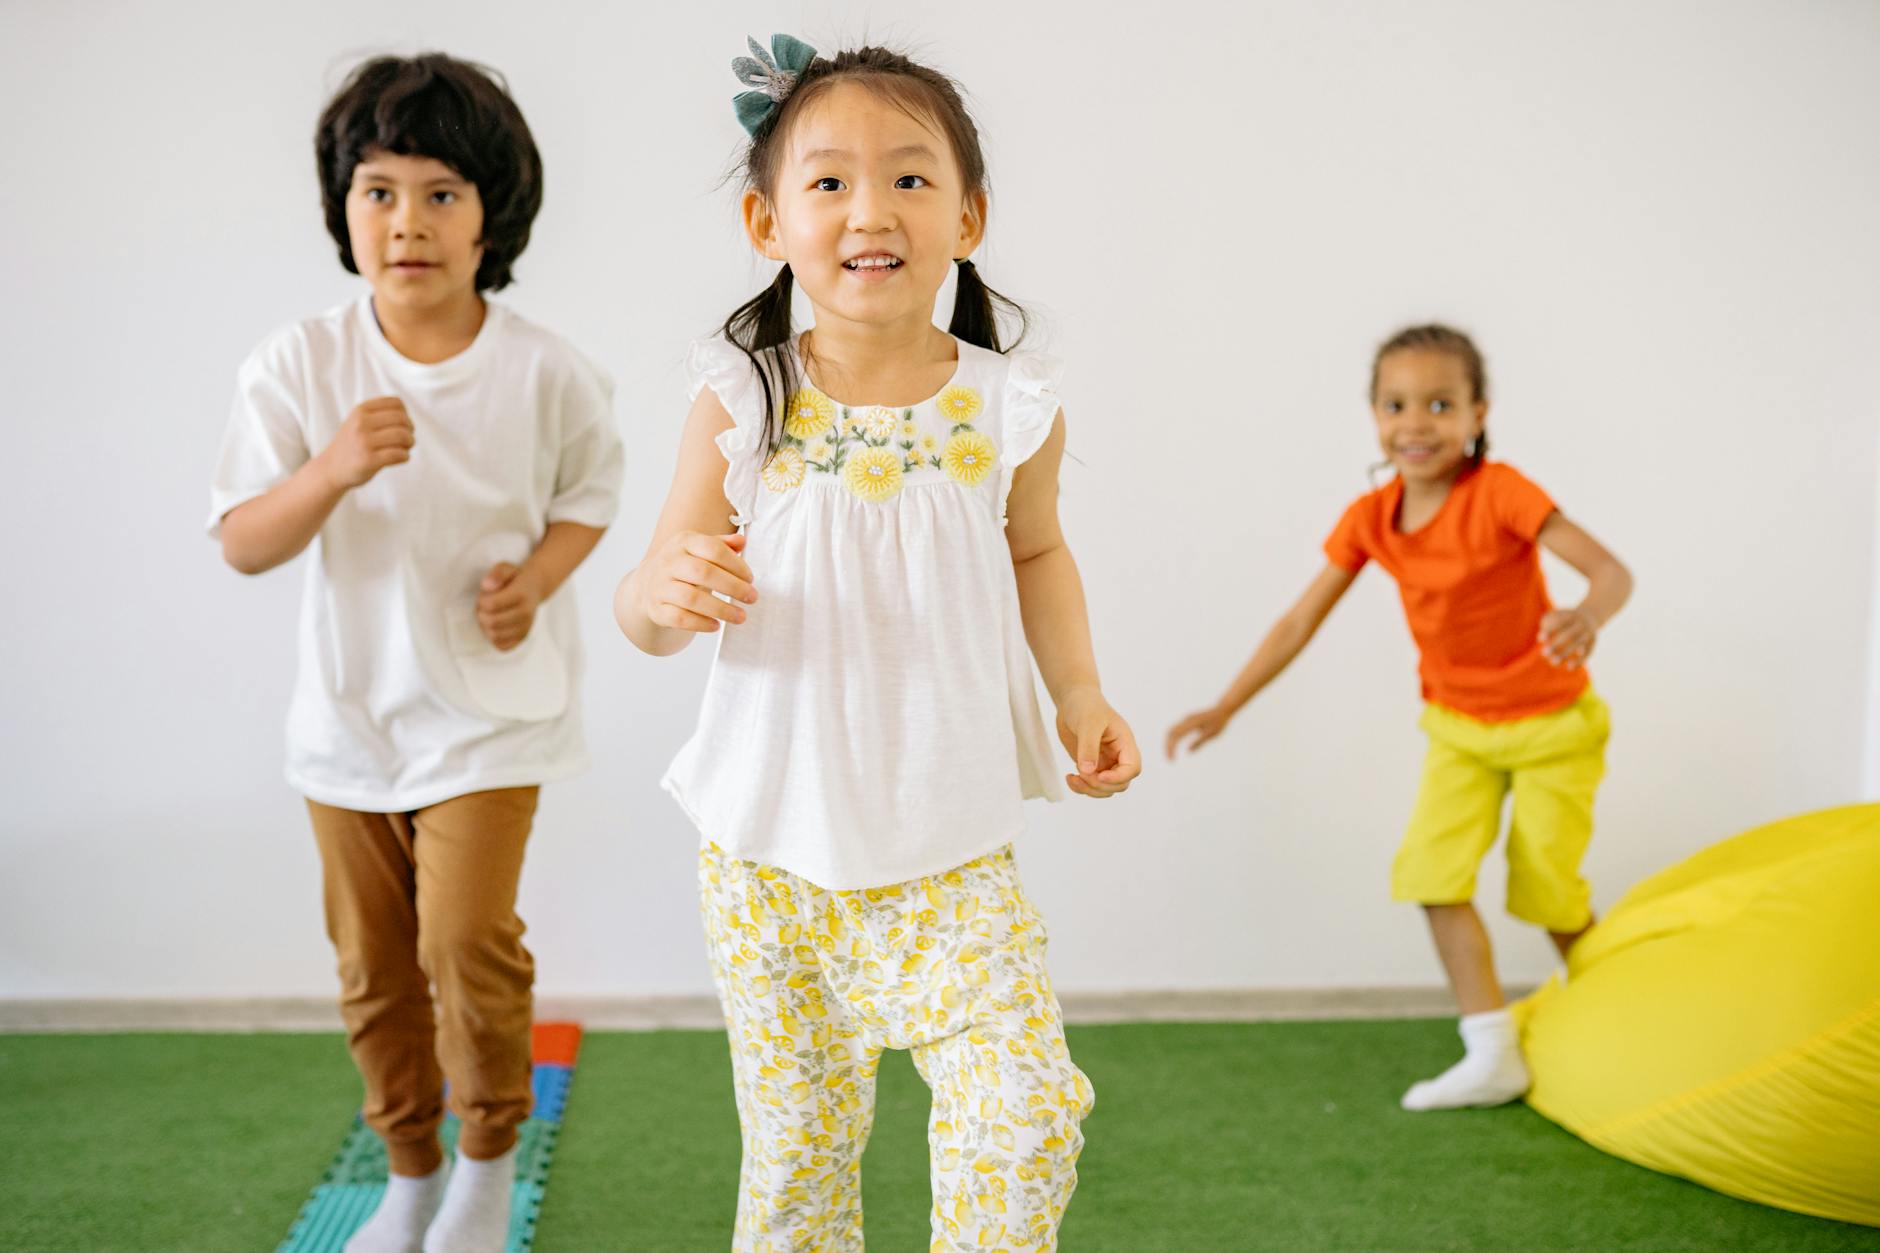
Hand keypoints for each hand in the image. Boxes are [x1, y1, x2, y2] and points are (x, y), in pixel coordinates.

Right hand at [321, 397, 414, 489]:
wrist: (331, 468)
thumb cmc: (352, 444)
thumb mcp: (359, 421)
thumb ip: (380, 415)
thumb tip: (408, 420)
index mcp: (361, 410)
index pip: (396, 403)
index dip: (405, 414)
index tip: (402, 426)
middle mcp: (361, 423)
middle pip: (402, 419)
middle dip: (410, 430)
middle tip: (407, 439)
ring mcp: (364, 442)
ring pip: (402, 436)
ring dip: (410, 443)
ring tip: (405, 448)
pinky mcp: (369, 460)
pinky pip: (399, 454)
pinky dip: (405, 456)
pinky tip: (400, 458)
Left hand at [477, 563, 542, 650]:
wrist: (535, 588)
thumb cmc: (515, 578)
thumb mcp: (505, 567)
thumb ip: (496, 573)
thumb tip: (486, 586)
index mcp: (521, 595)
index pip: (490, 605)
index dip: (481, 600)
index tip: (485, 595)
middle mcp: (526, 613)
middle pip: (491, 622)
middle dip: (481, 614)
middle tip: (485, 606)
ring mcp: (526, 628)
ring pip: (494, 636)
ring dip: (485, 626)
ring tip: (490, 615)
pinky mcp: (523, 638)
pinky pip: (501, 646)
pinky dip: (493, 637)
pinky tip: (496, 626)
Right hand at [641, 531, 756, 633]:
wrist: (648, 584)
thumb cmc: (684, 565)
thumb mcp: (700, 549)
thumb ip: (722, 544)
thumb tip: (741, 541)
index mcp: (683, 542)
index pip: (713, 549)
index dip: (736, 564)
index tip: (750, 578)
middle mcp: (669, 562)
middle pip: (703, 573)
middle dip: (732, 587)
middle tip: (752, 597)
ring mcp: (660, 586)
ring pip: (691, 598)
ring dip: (720, 609)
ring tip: (740, 616)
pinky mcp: (656, 609)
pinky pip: (679, 618)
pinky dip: (700, 624)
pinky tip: (716, 625)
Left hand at [1054, 686, 1140, 797]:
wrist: (1073, 702)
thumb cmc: (1086, 706)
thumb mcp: (1088, 723)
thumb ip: (1088, 746)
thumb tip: (1088, 770)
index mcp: (1125, 743)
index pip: (1132, 768)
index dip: (1118, 777)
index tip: (1100, 774)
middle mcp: (1118, 756)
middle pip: (1120, 784)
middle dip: (1100, 785)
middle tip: (1081, 774)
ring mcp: (1106, 762)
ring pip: (1106, 789)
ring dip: (1090, 790)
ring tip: (1072, 778)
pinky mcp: (1092, 766)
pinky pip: (1092, 786)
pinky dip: (1081, 788)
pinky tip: (1070, 778)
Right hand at [1165, 706, 1230, 759]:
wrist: (1222, 709)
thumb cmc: (1219, 722)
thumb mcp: (1211, 734)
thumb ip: (1200, 742)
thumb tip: (1189, 751)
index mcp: (1192, 722)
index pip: (1176, 735)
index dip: (1171, 747)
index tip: (1172, 759)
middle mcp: (1186, 719)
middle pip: (1170, 733)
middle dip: (1168, 746)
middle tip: (1170, 760)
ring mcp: (1186, 719)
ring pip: (1171, 731)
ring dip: (1169, 743)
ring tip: (1171, 755)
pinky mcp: (1187, 720)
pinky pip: (1176, 730)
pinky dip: (1173, 739)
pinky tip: (1174, 747)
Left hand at [1540, 607, 1596, 668]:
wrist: (1590, 616)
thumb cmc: (1565, 618)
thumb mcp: (1556, 615)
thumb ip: (1547, 623)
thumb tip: (1540, 638)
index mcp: (1571, 615)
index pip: (1560, 622)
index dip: (1550, 630)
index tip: (1540, 639)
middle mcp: (1581, 624)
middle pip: (1569, 635)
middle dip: (1557, 644)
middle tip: (1544, 653)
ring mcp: (1588, 633)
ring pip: (1577, 644)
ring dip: (1565, 654)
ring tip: (1553, 662)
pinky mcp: (1593, 643)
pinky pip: (1588, 652)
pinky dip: (1579, 660)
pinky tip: (1569, 667)